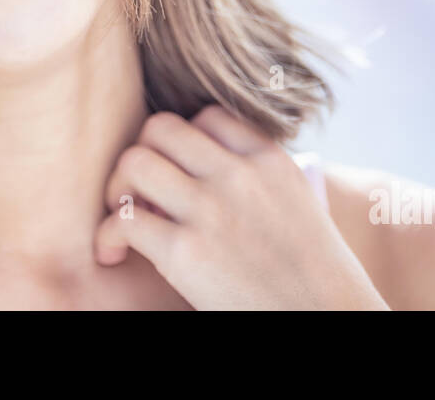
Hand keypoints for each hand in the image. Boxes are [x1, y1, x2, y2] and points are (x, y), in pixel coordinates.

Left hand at [94, 105, 389, 309]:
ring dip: (118, 189)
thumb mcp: (295, 202)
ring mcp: (211, 210)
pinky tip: (114, 254)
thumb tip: (203, 165)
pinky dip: (107, 236)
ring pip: (134, 162)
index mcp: (270, 160)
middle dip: (142, 155)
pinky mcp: (186, 253)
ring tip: (126, 219)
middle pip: (160, 128)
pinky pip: (123, 220)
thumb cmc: (310, 273)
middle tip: (142, 193)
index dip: (182, 143)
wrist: (328, 318)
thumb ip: (256, 176)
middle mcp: (239, 175)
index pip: (206, 115)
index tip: (180, 175)